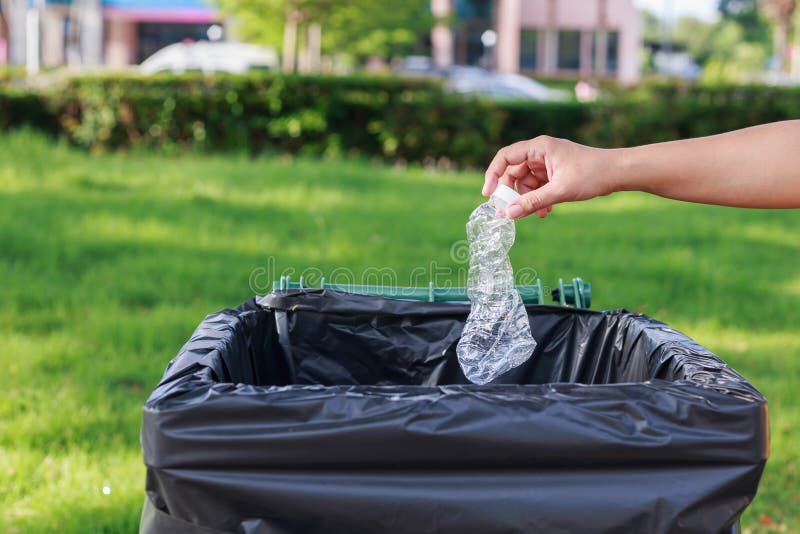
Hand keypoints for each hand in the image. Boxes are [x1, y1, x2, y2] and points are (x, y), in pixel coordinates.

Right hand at [483, 136, 617, 218]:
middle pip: (514, 172)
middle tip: (509, 212)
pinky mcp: (555, 173)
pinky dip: (539, 199)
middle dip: (512, 193)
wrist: (618, 173)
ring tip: (540, 213)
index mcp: (539, 147)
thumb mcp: (560, 191)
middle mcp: (540, 152)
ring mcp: (547, 163)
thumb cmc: (592, 174)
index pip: (505, 157)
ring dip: (528, 199)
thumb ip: (533, 202)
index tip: (489, 194)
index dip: (493, 175)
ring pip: (526, 182)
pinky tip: (546, 211)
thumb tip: (508, 214)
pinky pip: (538, 186)